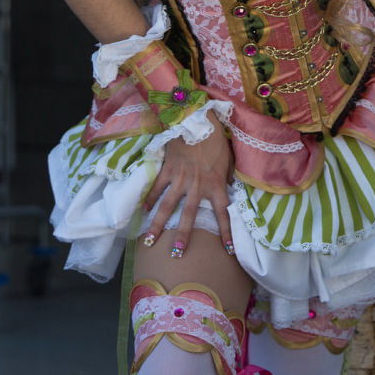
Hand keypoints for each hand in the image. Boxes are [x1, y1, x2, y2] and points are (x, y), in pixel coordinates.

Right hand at [141, 111, 233, 256]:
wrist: (197, 119)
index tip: (229, 251)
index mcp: (215, 184)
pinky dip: (150, 198)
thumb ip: (228, 176)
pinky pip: (158, 187)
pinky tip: (143, 211)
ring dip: (158, 224)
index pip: (223, 213)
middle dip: (182, 235)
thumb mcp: (229, 159)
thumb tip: (231, 188)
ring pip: (168, 206)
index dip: (227, 232)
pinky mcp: (168, 169)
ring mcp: (180, 178)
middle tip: (177, 254)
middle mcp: (197, 186)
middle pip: (189, 215)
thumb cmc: (216, 139)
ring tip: (149, 240)